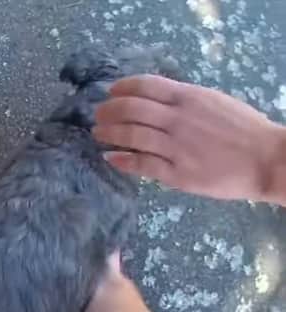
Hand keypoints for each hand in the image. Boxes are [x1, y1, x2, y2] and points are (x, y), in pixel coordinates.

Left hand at [94, 75, 285, 201]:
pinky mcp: (176, 173)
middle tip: (98, 115)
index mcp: (188, 97)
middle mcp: (178, 119)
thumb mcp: (213, 101)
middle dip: (108, 110)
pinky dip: (121, 159)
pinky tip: (110, 157)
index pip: (145, 85)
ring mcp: (175, 146)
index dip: (121, 87)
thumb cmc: (243, 130)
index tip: (110, 92)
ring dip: (108, 133)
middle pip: (130, 109)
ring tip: (98, 134)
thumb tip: (154, 98)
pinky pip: (141, 164)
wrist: (267, 160)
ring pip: (131, 136)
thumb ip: (184, 100)